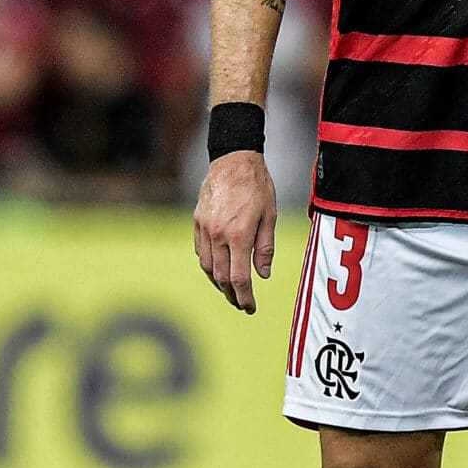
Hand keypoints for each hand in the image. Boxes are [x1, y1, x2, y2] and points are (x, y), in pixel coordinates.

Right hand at [193, 151, 276, 313]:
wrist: (234, 160)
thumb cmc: (257, 186)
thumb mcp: (270, 216)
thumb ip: (265, 248)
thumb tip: (263, 275)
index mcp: (238, 236)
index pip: (239, 279)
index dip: (245, 298)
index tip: (250, 308)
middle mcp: (218, 235)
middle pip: (221, 277)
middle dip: (231, 295)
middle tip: (241, 304)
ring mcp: (204, 228)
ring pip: (207, 267)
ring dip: (218, 282)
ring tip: (230, 290)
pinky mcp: (197, 221)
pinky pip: (200, 251)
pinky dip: (208, 264)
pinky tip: (218, 267)